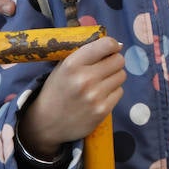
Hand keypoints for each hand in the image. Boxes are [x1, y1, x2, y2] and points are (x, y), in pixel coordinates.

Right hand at [19, 36, 125, 157]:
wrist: (46, 123)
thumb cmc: (56, 90)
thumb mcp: (63, 66)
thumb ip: (85, 53)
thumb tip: (117, 45)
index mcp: (73, 64)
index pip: (106, 44)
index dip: (113, 45)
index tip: (111, 49)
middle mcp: (85, 79)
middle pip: (118, 60)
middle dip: (114, 61)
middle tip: (105, 67)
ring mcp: (95, 96)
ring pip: (121, 75)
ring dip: (114, 77)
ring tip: (100, 83)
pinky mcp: (102, 111)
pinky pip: (119, 92)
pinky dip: (113, 92)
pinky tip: (100, 96)